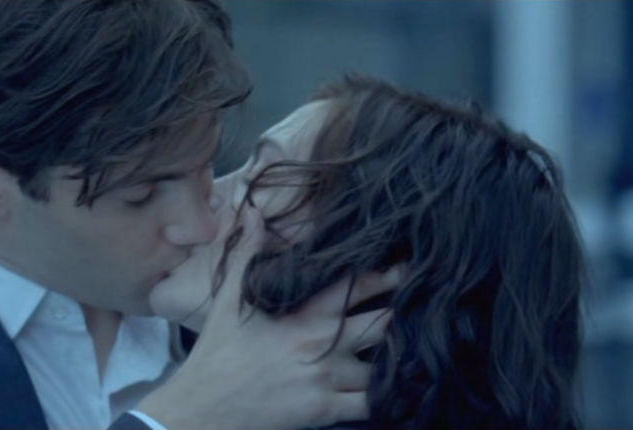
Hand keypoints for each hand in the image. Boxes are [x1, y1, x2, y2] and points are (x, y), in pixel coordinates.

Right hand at [138, 206, 402, 428]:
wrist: (203, 406)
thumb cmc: (217, 353)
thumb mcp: (227, 299)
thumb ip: (246, 254)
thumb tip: (253, 212)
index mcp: (300, 313)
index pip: (354, 285)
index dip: (386, 274)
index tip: (409, 263)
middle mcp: (319, 343)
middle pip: (382, 323)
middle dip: (404, 312)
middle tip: (429, 302)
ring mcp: (325, 378)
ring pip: (383, 365)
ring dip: (398, 357)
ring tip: (418, 346)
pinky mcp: (324, 411)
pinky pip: (371, 403)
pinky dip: (388, 396)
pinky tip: (399, 387)